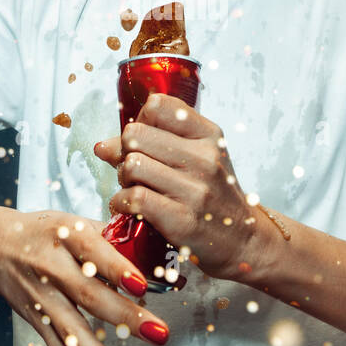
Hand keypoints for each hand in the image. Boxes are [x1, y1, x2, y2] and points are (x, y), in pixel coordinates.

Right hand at [0, 209, 171, 345]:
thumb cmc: (42, 232)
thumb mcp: (72, 222)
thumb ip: (109, 238)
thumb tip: (154, 255)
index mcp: (66, 236)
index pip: (93, 250)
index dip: (117, 268)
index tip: (142, 285)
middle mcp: (52, 268)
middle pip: (90, 295)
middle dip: (126, 317)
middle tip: (159, 333)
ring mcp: (43, 298)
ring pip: (73, 332)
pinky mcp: (36, 321)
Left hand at [93, 92, 261, 281]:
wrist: (243, 240)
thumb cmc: (213, 196)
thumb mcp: (195, 159)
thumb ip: (151, 145)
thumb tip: (102, 146)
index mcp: (208, 135)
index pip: (157, 105)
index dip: (140, 121)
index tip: (144, 141)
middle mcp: (204, 157)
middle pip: (135, 135)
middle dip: (125, 153)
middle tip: (134, 171)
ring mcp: (195, 189)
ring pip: (131, 165)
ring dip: (122, 180)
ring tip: (133, 189)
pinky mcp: (183, 219)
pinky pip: (134, 198)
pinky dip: (121, 203)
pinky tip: (129, 208)